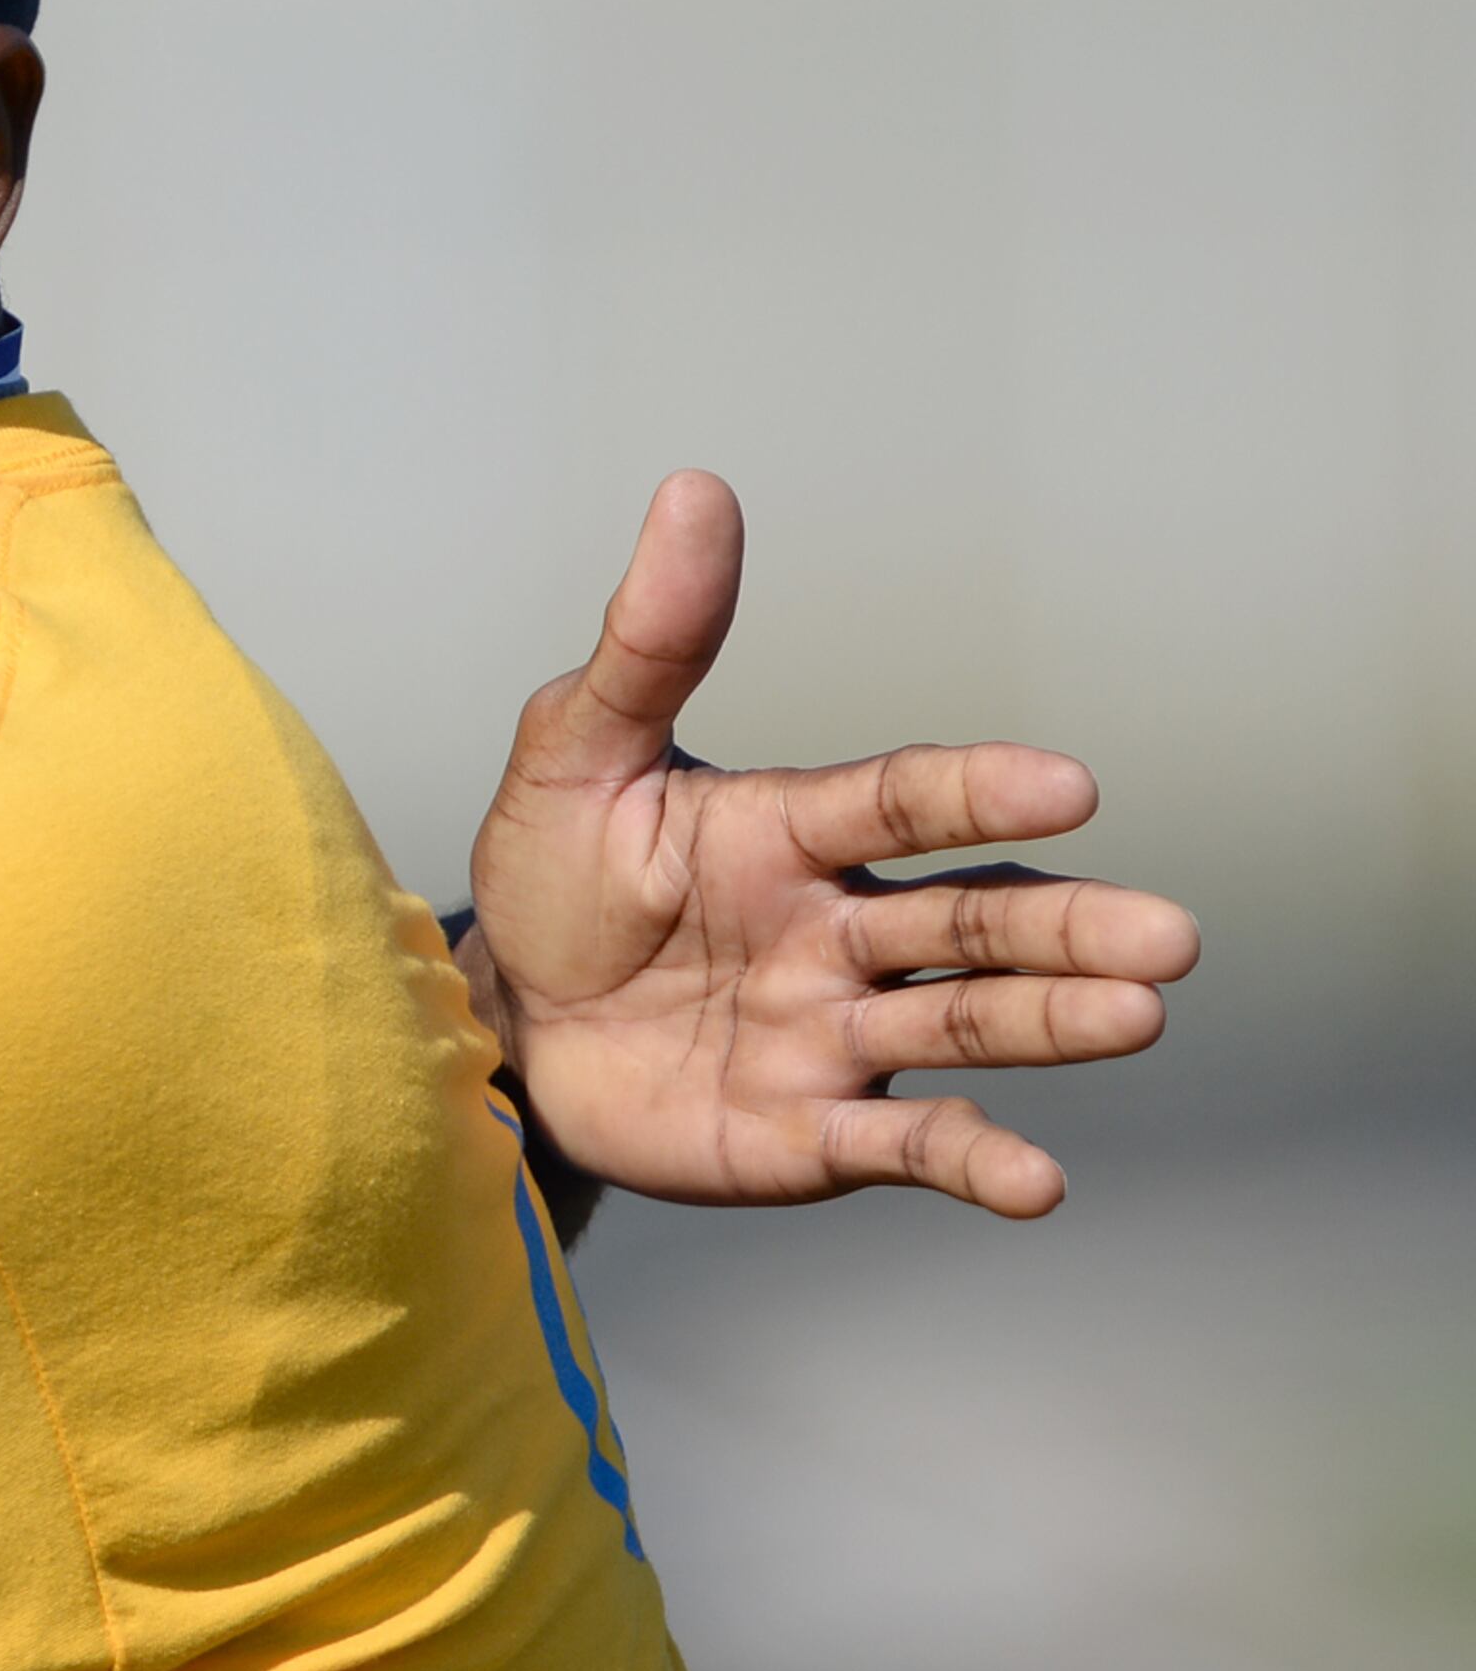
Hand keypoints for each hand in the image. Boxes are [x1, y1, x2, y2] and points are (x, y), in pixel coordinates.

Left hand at [466, 472, 1199, 1218]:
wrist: (502, 1021)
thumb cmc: (550, 876)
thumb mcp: (577, 750)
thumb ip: (649, 642)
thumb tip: (693, 490)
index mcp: (791, 834)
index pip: (899, 804)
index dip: (977, 793)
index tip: (1069, 786)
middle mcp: (837, 932)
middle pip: (967, 925)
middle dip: (1065, 929)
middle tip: (1169, 936)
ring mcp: (832, 1033)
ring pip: (960, 1027)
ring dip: (1051, 1025)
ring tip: (1139, 1014)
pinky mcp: (808, 1131)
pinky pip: (898, 1144)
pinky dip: (968, 1160)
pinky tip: (1035, 1180)